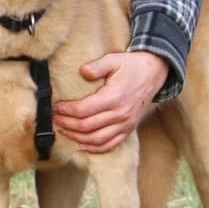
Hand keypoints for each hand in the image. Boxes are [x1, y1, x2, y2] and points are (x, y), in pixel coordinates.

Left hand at [53, 51, 168, 152]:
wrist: (154, 73)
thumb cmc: (131, 66)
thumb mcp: (114, 60)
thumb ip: (97, 66)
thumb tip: (82, 71)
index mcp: (114, 97)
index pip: (83, 110)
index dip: (66, 110)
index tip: (56, 107)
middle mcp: (120, 114)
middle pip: (87, 126)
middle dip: (67, 123)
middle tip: (54, 118)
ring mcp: (125, 124)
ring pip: (96, 139)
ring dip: (77, 137)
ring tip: (63, 130)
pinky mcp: (128, 129)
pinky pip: (110, 145)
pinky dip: (94, 148)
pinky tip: (81, 145)